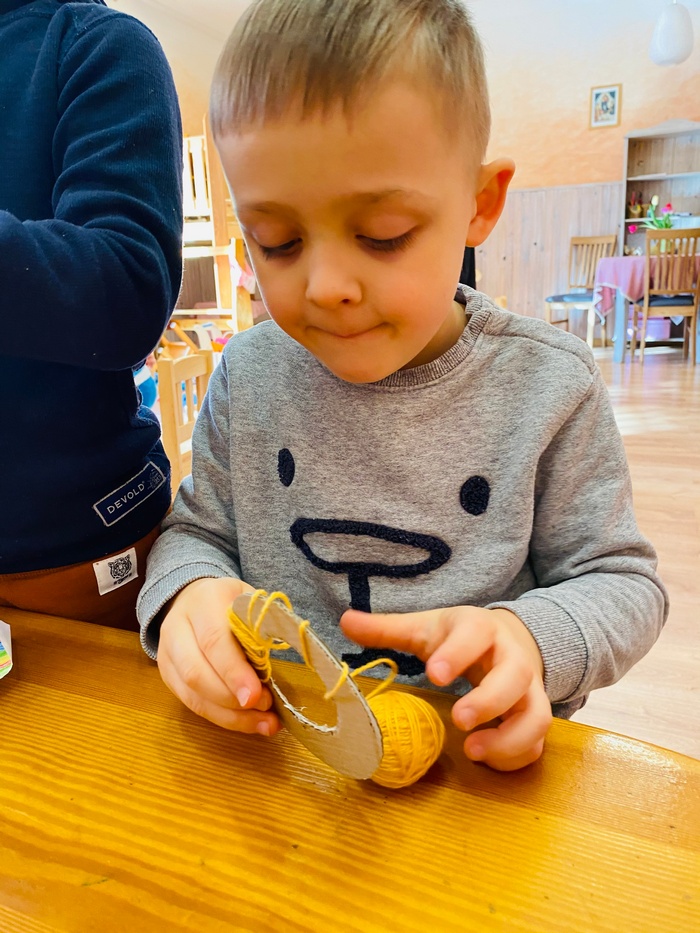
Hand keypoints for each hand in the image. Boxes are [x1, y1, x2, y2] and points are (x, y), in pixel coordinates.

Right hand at [157, 577, 281, 735]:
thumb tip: (279, 661)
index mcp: (203, 601)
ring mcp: (167, 653)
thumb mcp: (252, 602)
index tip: (256, 695)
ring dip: (229, 715)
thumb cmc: (231, 603)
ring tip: (263, 722)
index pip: (214, 641)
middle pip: (196, 672)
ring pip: (192, 694)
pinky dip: (222, 718)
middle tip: (264, 708)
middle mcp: (177, 627)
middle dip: (231, 698)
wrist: (194, 599)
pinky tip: (247, 722)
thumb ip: (263, 627)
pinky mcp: (167, 676)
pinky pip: (191, 704)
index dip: (234, 672)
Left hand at [341, 605, 551, 770]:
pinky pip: (537, 742)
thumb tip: (345, 621)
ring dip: (510, 738)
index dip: (458, 653)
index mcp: (482, 629)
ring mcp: (529, 690)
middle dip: (489, 701)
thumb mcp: (426, 627)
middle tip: (458, 720)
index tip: (433, 674)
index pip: (476, 634)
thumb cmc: (460, 637)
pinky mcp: (533, 716)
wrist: (512, 640)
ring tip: (472, 751)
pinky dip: (515, 756)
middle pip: (516, 677)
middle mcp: (512, 658)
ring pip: (537, 716)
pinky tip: (484, 759)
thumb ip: (388, 629)